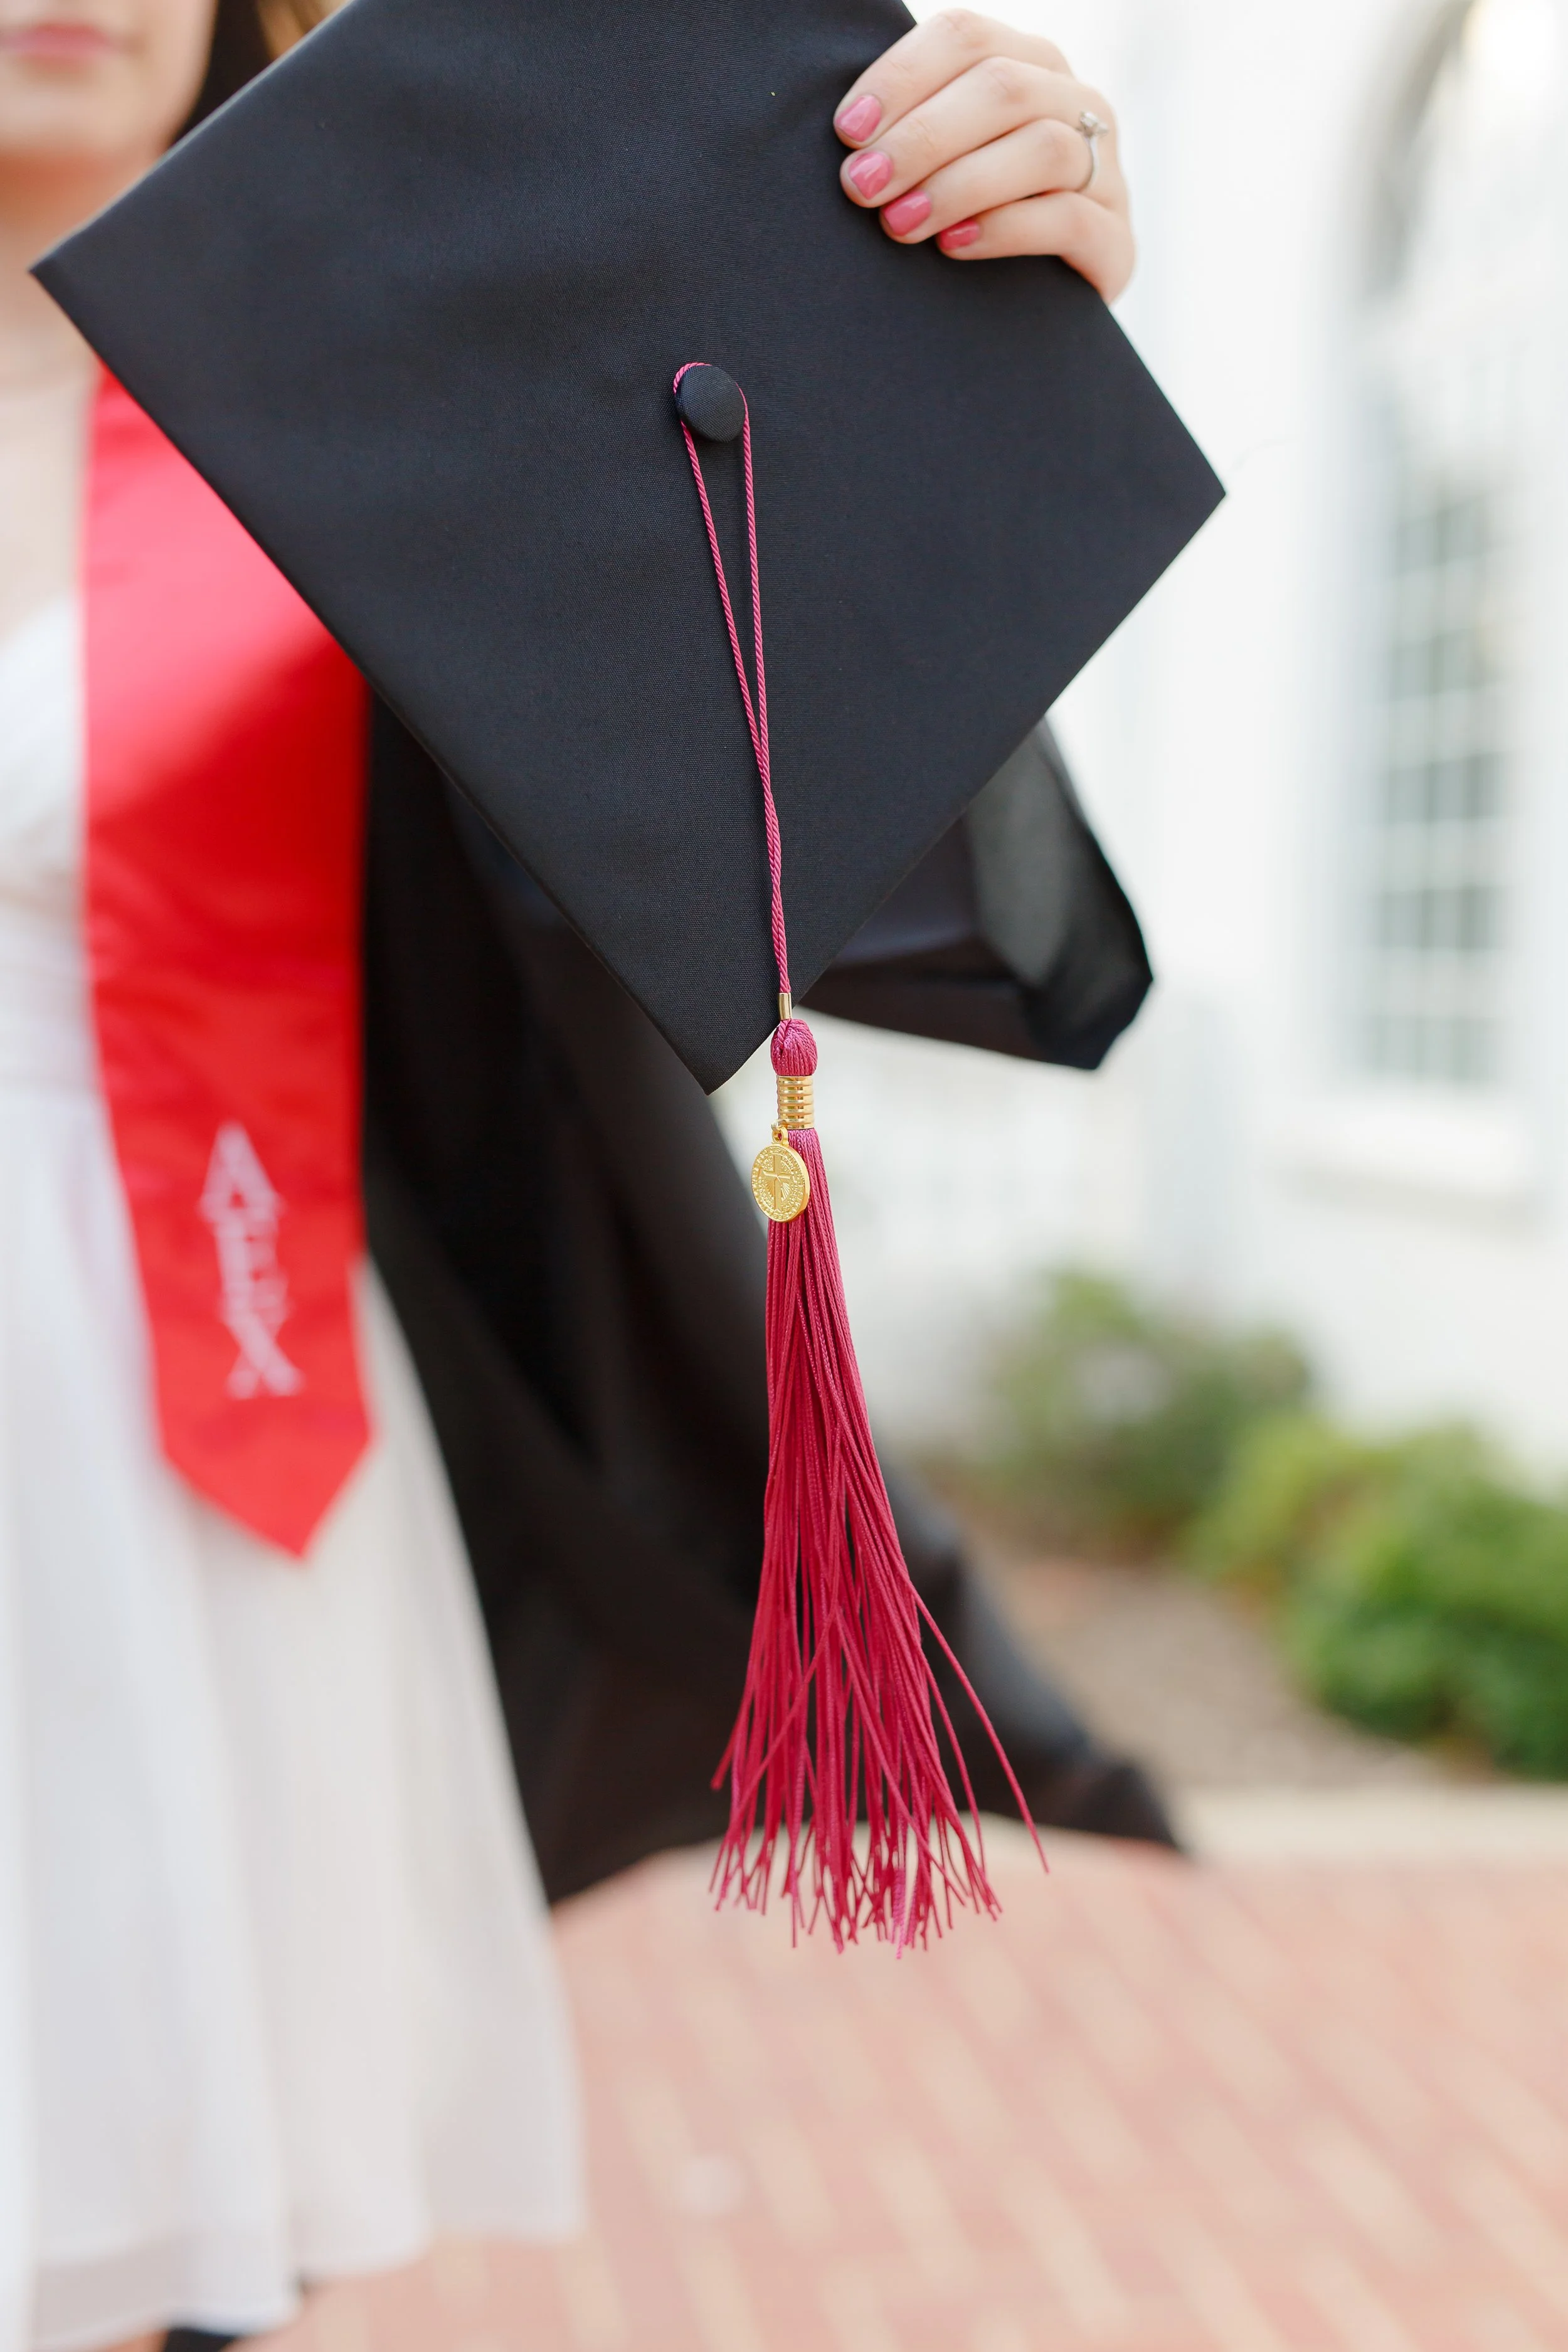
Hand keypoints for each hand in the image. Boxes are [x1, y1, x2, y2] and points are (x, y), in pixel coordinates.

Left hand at [832, 10, 1132, 299]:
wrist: (1041, 316)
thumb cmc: (972, 225)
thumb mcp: (947, 161)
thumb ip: (917, 127)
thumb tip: (849, 134)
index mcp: (1031, 66)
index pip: (967, 38)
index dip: (902, 76)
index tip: (848, 132)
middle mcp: (1077, 105)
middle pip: (1004, 88)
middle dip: (922, 137)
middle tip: (861, 186)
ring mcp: (1106, 172)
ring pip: (1043, 148)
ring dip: (959, 184)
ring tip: (899, 223)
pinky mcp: (1117, 243)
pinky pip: (1069, 219)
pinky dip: (1004, 229)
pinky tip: (953, 246)